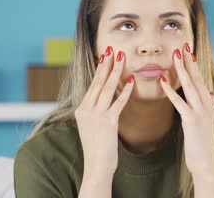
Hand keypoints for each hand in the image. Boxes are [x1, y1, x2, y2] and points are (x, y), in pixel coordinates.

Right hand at [74, 46, 134, 177]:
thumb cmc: (97, 147)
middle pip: (98, 82)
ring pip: (106, 88)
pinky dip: (124, 91)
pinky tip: (131, 81)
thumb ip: (94, 111)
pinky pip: (118, 103)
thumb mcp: (90, 126)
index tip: (104, 56)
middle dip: (106, 63)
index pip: (92, 84)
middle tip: (112, 48)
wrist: (96, 165)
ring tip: (121, 57)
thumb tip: (101, 99)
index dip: (99, 69)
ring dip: (115, 71)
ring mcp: (96, 116)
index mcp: (82, 109)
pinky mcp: (108, 122)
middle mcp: (86, 109)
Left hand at [159, 42, 213, 176]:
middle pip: (197, 78)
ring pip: (190, 86)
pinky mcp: (191, 121)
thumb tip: (211, 95)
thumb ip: (209, 108)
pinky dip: (170, 90)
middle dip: (190, 61)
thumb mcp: (209, 123)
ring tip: (176, 55)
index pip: (201, 80)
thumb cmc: (203, 146)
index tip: (189, 52)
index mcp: (210, 105)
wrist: (206, 163)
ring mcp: (201, 112)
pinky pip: (179, 102)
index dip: (195, 66)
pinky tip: (162, 80)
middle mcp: (208, 105)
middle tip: (183, 45)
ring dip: (182, 69)